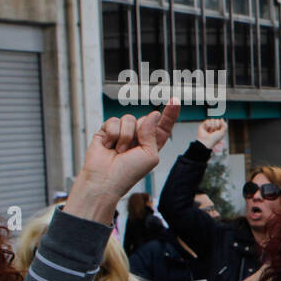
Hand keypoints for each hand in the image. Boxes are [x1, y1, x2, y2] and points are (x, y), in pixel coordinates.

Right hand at [66, 99, 179, 223]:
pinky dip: (112, 135)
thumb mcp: (150, 155)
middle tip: (130, 150)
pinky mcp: (106, 131)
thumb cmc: (129, 172)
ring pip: (129, 119)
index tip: (175, 100)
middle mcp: (138, 136)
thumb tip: (154, 114)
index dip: (170, 113)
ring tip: (119, 151)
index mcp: (152, 144)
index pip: (163, 126)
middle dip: (140, 132)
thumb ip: (152, 133)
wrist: (105, 180)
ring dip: (125, 136)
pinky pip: (113, 121)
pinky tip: (108, 146)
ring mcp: (122, 133)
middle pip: (145, 119)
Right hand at [197, 117, 226, 149]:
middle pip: (217, 120)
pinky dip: (208, 125)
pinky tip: (206, 129)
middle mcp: (213, 127)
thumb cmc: (214, 139)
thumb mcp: (222, 132)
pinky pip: (207, 120)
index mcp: (218, 129)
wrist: (206, 141)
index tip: (219, 129)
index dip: (221, 125)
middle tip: (214, 131)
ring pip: (212, 119)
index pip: (221, 122)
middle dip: (216, 125)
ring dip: (212, 126)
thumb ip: (225, 125)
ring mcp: (208, 126)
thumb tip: (221, 119)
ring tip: (210, 131)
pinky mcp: (203, 125)